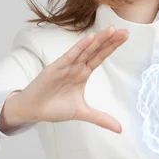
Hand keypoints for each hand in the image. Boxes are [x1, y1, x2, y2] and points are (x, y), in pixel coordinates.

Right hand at [10, 26, 128, 133]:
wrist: (33, 110)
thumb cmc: (54, 107)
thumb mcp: (83, 112)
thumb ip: (101, 118)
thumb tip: (120, 129)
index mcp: (83, 72)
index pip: (100, 56)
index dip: (112, 46)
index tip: (125, 36)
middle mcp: (76, 66)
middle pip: (96, 50)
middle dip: (110, 40)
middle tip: (125, 31)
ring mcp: (66, 65)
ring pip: (85, 50)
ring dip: (98, 40)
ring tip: (111, 30)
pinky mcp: (55, 68)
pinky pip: (70, 56)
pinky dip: (80, 47)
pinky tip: (90, 39)